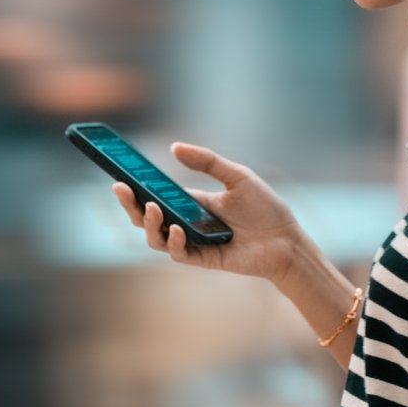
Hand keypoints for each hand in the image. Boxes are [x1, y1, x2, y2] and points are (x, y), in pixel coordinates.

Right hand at [111, 142, 302, 284]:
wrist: (287, 240)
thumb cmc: (265, 208)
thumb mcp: (237, 176)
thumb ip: (207, 162)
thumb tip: (174, 147)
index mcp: (192, 202)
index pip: (155, 195)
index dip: (136, 187)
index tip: (120, 172)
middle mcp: (187, 223)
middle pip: (147, 218)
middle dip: (130, 204)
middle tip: (121, 188)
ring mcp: (193, 242)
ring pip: (156, 238)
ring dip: (148, 224)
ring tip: (151, 208)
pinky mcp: (204, 259)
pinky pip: (179, 253)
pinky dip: (174, 241)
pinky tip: (178, 228)